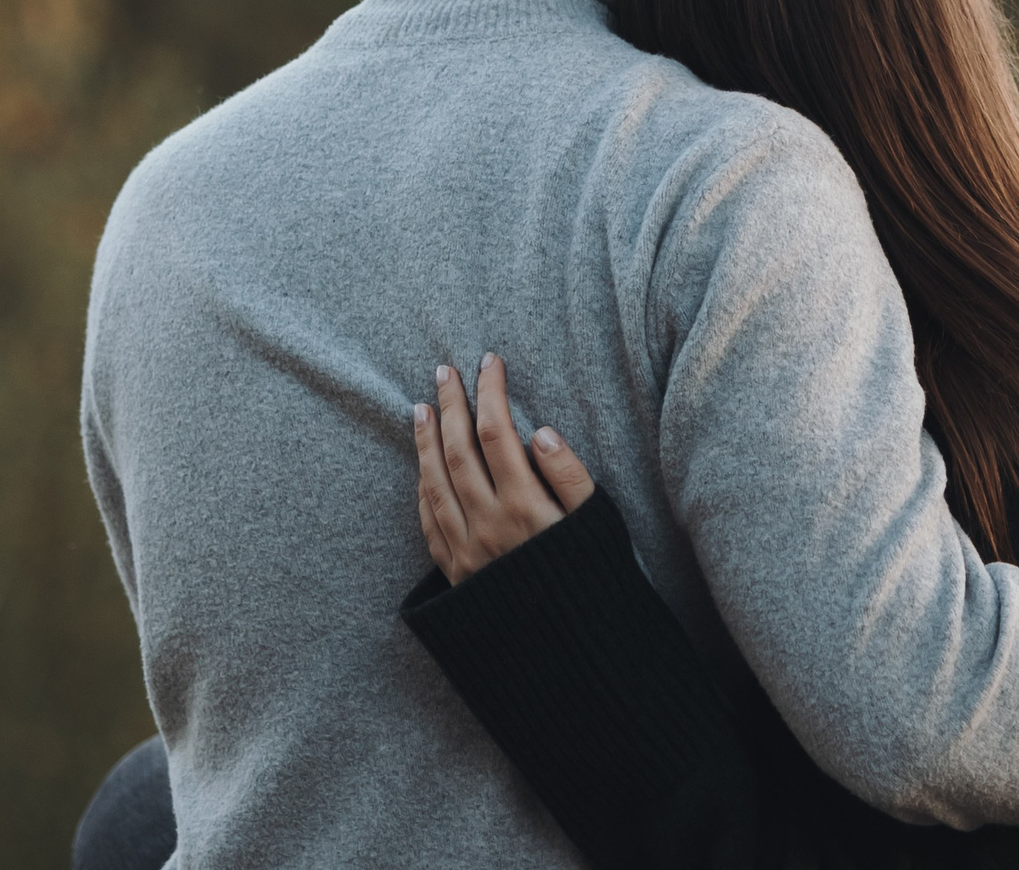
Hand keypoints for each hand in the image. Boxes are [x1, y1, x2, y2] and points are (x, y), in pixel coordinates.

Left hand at [413, 352, 596, 585]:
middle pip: (459, 451)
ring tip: (421, 407)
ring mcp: (466, 552)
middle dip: (451, 406)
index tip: (489, 362)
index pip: (498, 434)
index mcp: (525, 508)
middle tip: (444, 371)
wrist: (571, 656)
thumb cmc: (592, 583)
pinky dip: (422, 487)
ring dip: (425, 441)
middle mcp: (488, 526)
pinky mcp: (455, 575)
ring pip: (434, 484)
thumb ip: (570, 476)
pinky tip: (422, 466)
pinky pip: (428, 522)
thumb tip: (541, 431)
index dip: (490, 393)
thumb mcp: (597, 525)